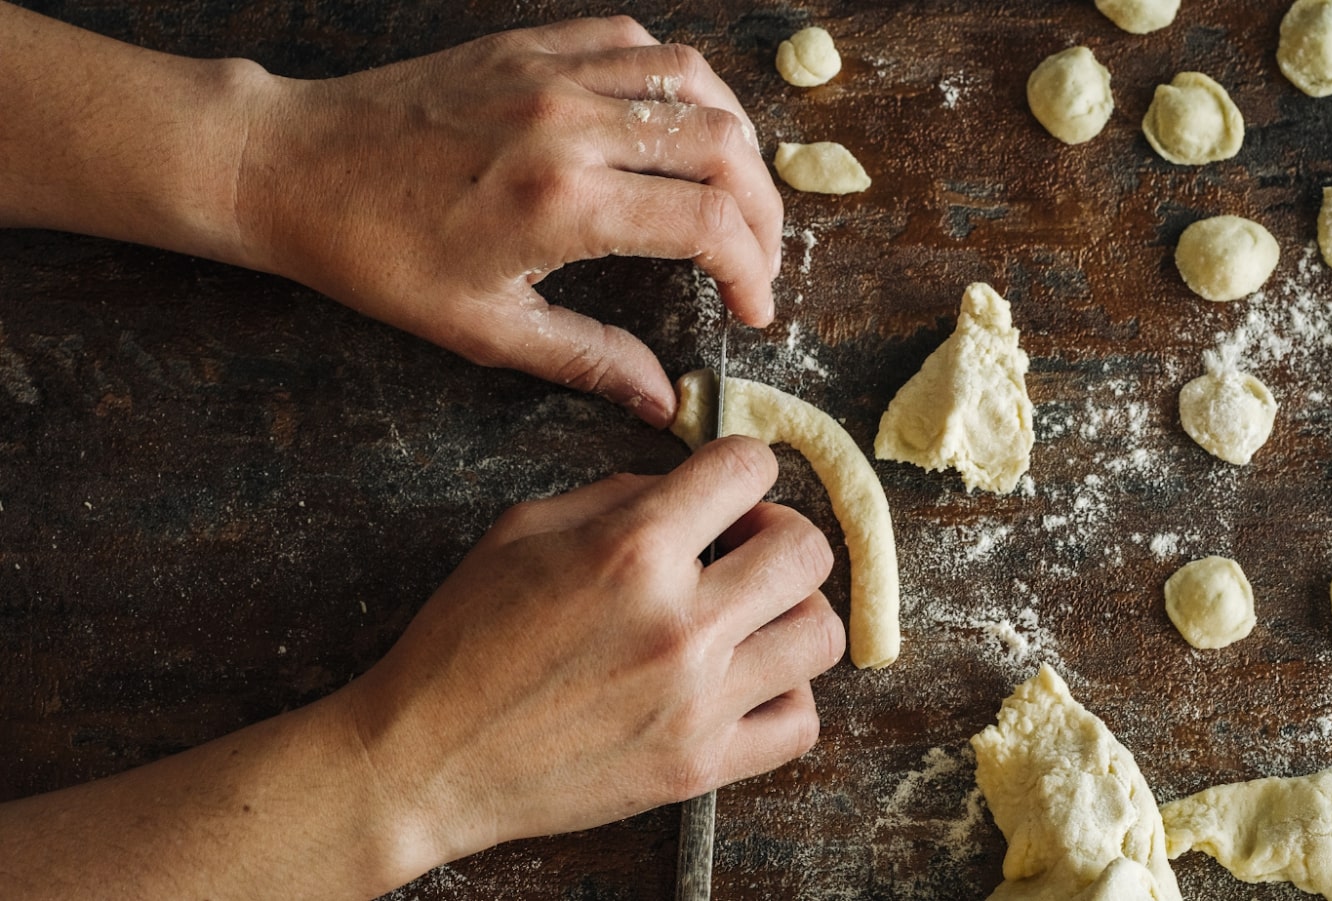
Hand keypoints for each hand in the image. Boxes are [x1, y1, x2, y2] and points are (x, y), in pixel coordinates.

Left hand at [236, 17, 782, 426]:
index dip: (752, 270)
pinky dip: (679, 80)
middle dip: (764, 210)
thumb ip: (588, 360)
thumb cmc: (377, 256)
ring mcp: (551, 73)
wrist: (293, 169)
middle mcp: (569, 124)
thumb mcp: (484, 330)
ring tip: (735, 189)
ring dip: (735, 138)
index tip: (754, 308)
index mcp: (561, 202)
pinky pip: (636, 42)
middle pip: (723, 145)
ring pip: (693, 81)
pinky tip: (677, 123)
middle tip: (757, 258)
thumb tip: (661, 401)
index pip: (708, 222)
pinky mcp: (530, 44)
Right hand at [341, 436, 843, 864]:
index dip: (743, 467)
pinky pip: (800, 723)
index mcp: (631, 550)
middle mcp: (678, 623)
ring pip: (821, 635)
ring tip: (751, 614)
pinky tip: (748, 679)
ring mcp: (697, 701)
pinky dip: (787, 695)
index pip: (748, 468)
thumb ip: (618, 495)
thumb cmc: (463, 641)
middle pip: (807, 550)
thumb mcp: (523, 530)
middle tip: (745, 547)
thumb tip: (687, 488)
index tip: (729, 489)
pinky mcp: (699, 766)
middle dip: (780, 532)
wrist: (427, 760)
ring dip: (792, 611)